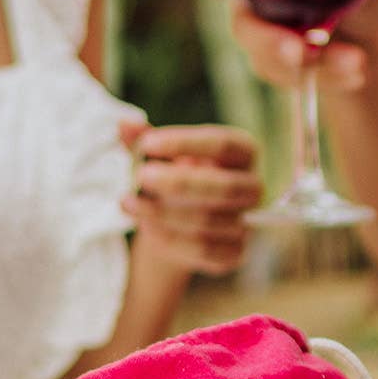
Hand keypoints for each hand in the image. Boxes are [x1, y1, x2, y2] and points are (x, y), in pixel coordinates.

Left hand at [121, 121, 263, 279]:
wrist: (178, 222)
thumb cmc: (175, 177)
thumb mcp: (162, 155)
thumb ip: (146, 139)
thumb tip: (124, 125)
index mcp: (244, 152)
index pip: (223, 144)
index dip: (185, 144)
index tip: (147, 144)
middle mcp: (253, 187)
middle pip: (225, 187)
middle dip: (179, 183)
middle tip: (140, 176)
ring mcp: (247, 223)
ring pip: (209, 221)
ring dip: (164, 213)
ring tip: (128, 203)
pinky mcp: (234, 254)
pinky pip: (203, 250)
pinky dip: (171, 240)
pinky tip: (146, 227)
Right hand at [183, 0, 377, 91]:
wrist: (364, 30)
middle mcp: (251, 0)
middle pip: (242, 23)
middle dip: (271, 42)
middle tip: (301, 54)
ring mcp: (262, 38)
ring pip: (271, 57)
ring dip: (312, 64)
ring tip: (356, 64)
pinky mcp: (277, 68)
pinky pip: (295, 77)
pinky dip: (330, 74)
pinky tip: (357, 73)